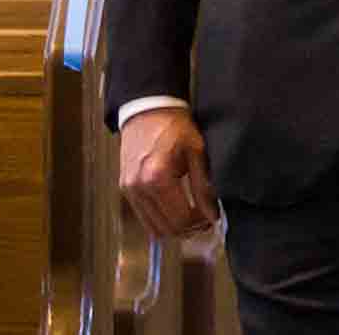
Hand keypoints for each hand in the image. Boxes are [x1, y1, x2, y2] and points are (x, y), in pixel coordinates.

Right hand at [119, 107, 217, 237]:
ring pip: (153, 228)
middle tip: (205, 220)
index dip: (199, 224)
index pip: (180, 219)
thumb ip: (203, 186)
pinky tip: (176, 208)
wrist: (148, 110)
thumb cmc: (174, 126)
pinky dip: (160, 219)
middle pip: (166, 229)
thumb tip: (212, 214)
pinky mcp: (125, 189)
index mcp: (157, 177)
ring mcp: (129, 190)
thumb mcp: (197, 152)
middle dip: (188, 229)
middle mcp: (138, 188)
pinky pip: (143, 216)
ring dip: (174, 228)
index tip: (213, 218)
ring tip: (192, 216)